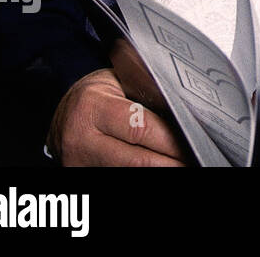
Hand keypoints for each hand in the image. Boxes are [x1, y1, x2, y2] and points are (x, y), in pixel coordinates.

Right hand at [48, 54, 187, 166]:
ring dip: (161, 169)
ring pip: (130, 173)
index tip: (196, 144)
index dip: (171, 141)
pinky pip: (120, 176)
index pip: (140, 128)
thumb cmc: (99, 95)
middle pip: (137, 161)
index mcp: (92, 108)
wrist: (63, 115)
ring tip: (184, 163)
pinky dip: (144, 173)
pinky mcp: (81, 176)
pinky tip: (163, 166)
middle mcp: (81, 140)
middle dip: (171, 162)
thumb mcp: (119, 83)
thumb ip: (147, 94)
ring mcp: (78, 164)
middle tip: (196, 160)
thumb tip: (187, 115)